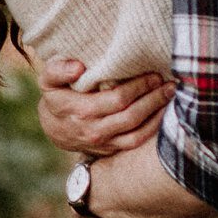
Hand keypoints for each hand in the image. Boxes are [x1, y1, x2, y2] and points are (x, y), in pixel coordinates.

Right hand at [34, 54, 169, 155]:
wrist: (52, 126)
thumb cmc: (55, 94)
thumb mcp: (48, 78)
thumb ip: (58, 70)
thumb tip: (78, 67)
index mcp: (80, 110)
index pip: (117, 99)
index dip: (139, 87)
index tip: (153, 74)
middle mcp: (93, 130)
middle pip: (132, 116)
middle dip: (153, 98)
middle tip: (168, 84)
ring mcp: (103, 143)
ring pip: (137, 133)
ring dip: (157, 115)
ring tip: (169, 97)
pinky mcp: (110, 150)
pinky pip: (136, 143)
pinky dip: (153, 129)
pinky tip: (163, 114)